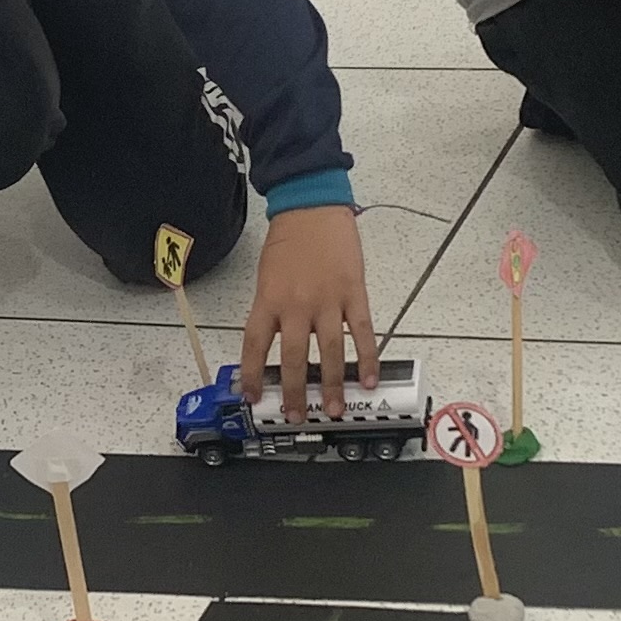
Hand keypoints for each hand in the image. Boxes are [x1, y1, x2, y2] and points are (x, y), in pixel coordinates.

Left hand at [238, 203, 378, 420]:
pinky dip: (367, 358)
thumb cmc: (289, 238)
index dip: (252, 375)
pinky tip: (368, 379)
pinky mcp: (353, 293)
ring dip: (333, 384)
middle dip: (296, 392)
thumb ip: (272, 310)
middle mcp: (295, 304)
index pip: (255, 347)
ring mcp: (326, 300)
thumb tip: (276, 344)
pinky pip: (362, 332)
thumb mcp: (268, 276)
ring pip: (330, 352)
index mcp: (268, 300)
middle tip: (298, 414)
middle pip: (294, 358)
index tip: (252, 397)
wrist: (312, 206)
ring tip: (334, 407)